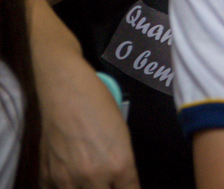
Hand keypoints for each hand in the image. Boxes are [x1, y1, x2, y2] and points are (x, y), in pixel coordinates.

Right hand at [39, 66, 139, 187]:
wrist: (67, 93)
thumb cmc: (101, 108)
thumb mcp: (123, 137)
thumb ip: (123, 166)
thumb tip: (122, 184)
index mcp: (119, 165)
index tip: (126, 186)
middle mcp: (94, 177)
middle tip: (107, 181)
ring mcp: (67, 179)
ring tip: (88, 180)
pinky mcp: (47, 176)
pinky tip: (69, 181)